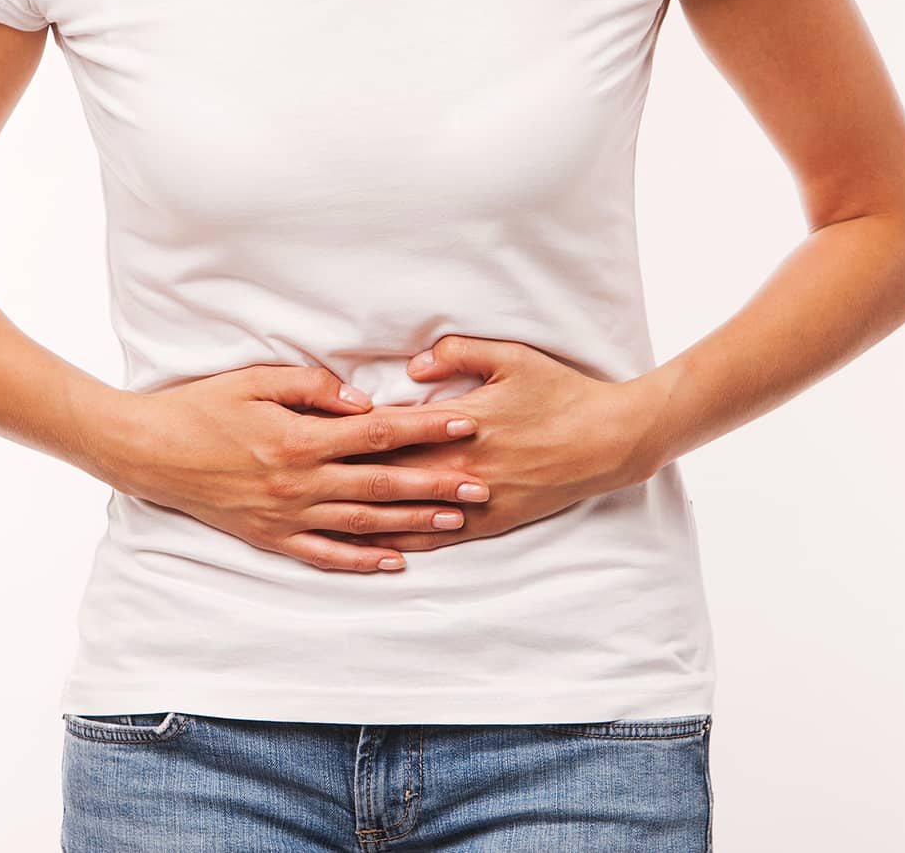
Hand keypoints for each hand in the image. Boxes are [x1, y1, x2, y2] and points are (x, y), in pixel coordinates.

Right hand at [104, 364, 492, 572]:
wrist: (149, 452)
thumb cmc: (203, 407)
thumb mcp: (257, 380)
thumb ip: (315, 388)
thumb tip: (364, 402)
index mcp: (299, 439)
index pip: (378, 435)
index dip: (425, 430)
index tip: (465, 425)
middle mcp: (299, 483)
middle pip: (383, 485)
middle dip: (437, 483)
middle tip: (483, 484)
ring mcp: (286, 516)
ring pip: (363, 524)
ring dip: (413, 523)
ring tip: (456, 521)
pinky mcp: (271, 537)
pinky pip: (324, 554)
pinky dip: (362, 560)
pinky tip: (396, 561)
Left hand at [339, 335, 663, 551]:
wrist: (609, 440)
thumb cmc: (560, 392)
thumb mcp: (511, 357)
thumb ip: (455, 355)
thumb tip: (410, 368)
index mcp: (458, 423)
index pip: (389, 431)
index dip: (347, 433)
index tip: (310, 433)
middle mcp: (460, 466)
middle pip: (388, 474)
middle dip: (340, 478)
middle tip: (295, 481)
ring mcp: (475, 499)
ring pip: (407, 513)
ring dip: (362, 517)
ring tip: (316, 521)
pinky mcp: (491, 521)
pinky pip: (438, 538)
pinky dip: (404, 543)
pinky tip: (375, 549)